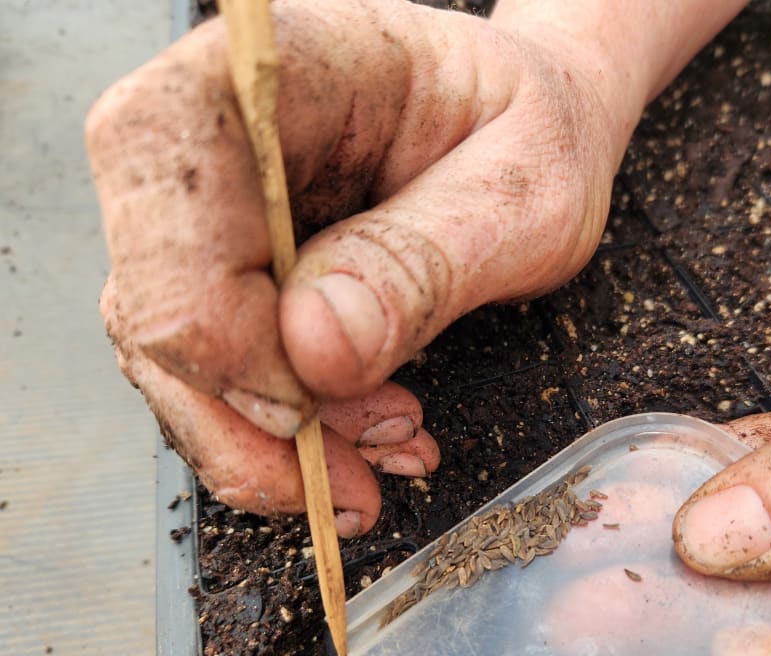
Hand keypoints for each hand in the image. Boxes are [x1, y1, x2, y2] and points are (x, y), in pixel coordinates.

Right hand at [87, 0, 629, 535]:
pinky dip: (286, 428)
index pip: (176, 192)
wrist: (537, 127)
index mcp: (279, 65)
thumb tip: (315, 350)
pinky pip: (222, 365)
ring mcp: (216, 203)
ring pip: (176, 351)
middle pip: (153, 292)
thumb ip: (424, 262)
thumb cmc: (538, 127)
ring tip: (382, 460)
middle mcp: (217, 131)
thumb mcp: (525, 191)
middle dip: (245, 419)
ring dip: (270, 440)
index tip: (311, 407)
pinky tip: (366, 438)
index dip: (221, 325)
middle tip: (351, 487)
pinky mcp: (235, 264)